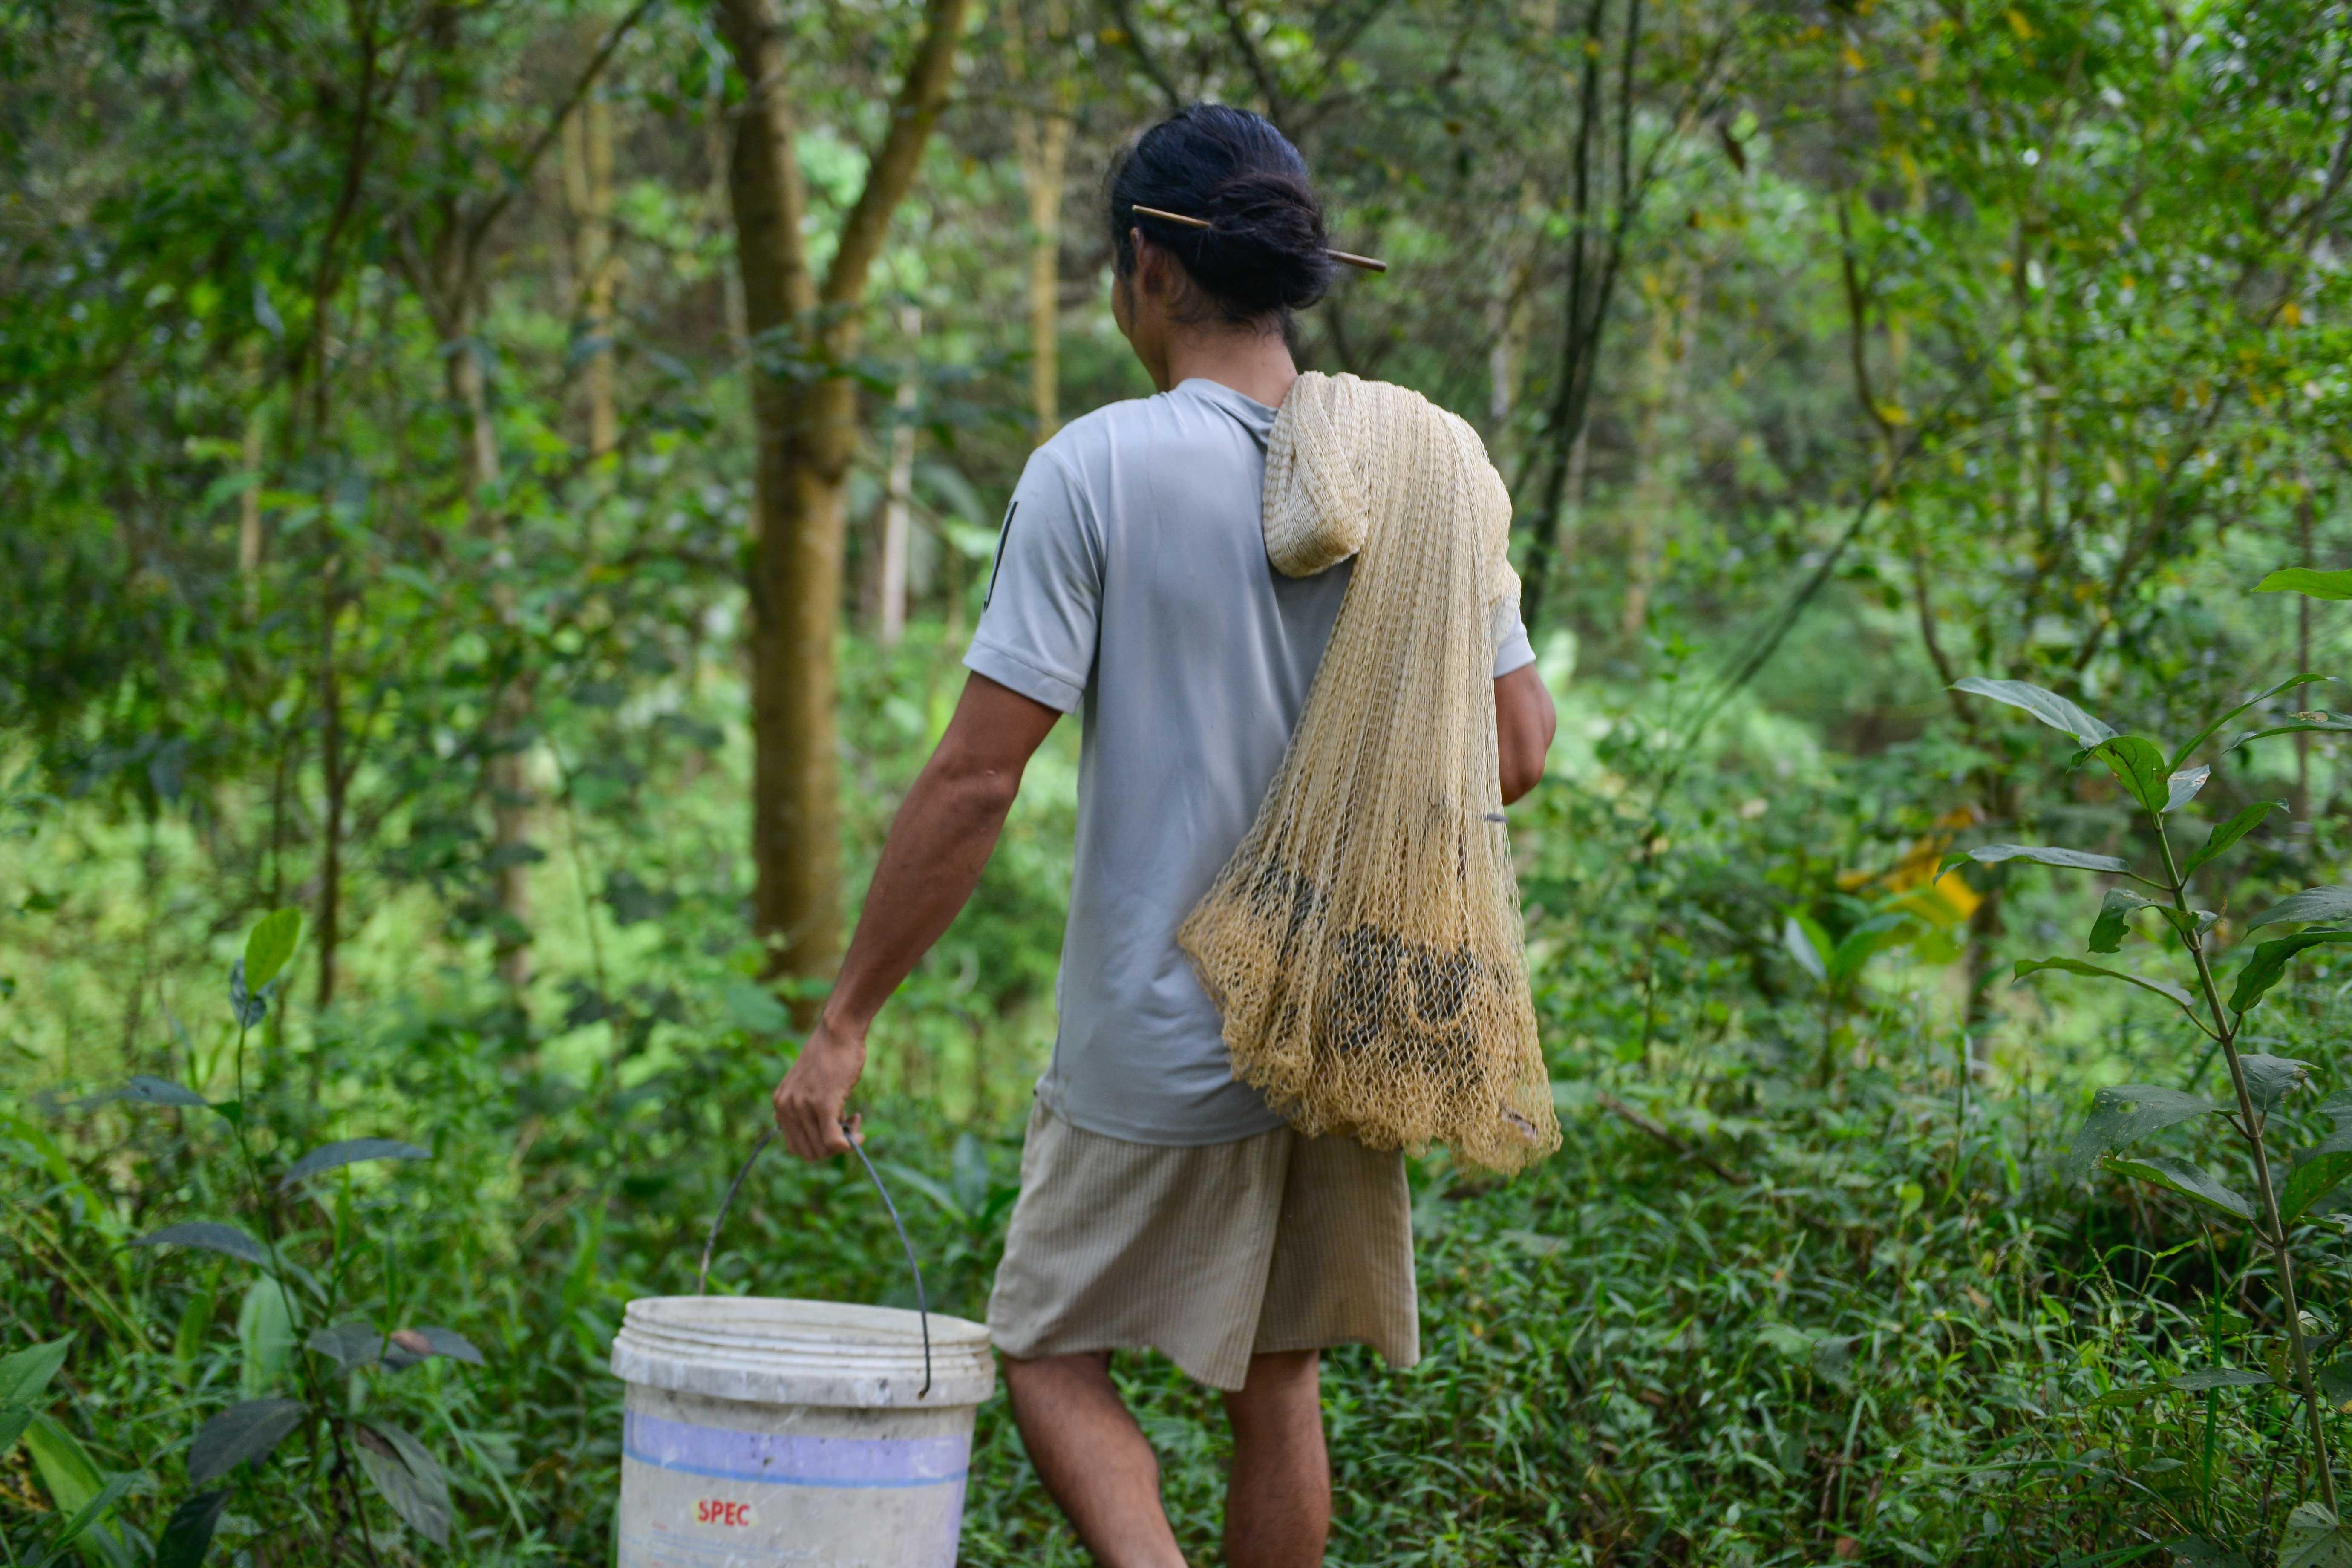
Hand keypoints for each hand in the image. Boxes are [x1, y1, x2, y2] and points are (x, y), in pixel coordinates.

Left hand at [772, 1015, 867, 1159]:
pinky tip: (859, 1131)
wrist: (838, 1032)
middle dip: (831, 1149)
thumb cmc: (830, 1055)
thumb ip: (802, 1106)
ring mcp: (803, 1106)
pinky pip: (834, 1141)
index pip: (795, 1147)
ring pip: (823, 1149)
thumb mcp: (806, 1084)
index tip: (834, 1130)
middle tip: (847, 1127)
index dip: (818, 1147)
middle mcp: (786, 1107)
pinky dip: (850, 1143)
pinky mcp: (823, 1104)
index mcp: (780, 1104)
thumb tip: (812, 1135)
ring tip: (853, 1119)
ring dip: (843, 1142)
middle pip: (809, 1153)